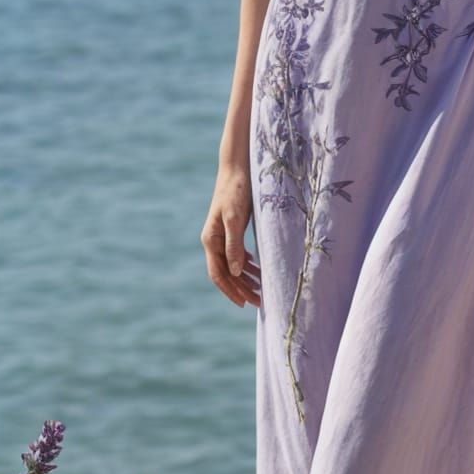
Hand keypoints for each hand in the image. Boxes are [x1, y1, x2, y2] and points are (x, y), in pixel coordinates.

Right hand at [201, 163, 262, 307]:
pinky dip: (247, 264)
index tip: (244, 304)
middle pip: (225, 273)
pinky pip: (236, 253)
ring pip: (232, 264)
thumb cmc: (236, 192)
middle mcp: (213, 240)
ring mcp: (221, 235)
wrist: (237, 169)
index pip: (218, 274)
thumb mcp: (235, 218)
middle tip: (259, 302)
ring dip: (245, 278)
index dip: (230, 291)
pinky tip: (257, 268)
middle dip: (241, 289)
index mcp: (211, 240)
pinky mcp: (230, 228)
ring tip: (262, 289)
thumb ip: (234, 245)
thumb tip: (234, 271)